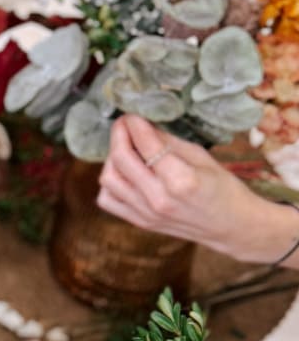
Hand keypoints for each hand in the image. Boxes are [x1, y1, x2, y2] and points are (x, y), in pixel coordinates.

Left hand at [98, 116, 298, 265]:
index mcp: (181, 180)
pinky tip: (125, 174)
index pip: (145, 144)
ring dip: (112, 158)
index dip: (134, 123)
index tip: (132, 114)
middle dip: (119, 134)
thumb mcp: (201, 157)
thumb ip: (168, 141)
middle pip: (121, 159)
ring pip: (108, 179)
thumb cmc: (223, 188)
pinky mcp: (141, 223)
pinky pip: (108, 200)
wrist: (233, 226)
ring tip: (126, 149)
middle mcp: (159, 199)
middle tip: (124, 124)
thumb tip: (142, 124)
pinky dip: (110, 183)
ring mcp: (147, 214)